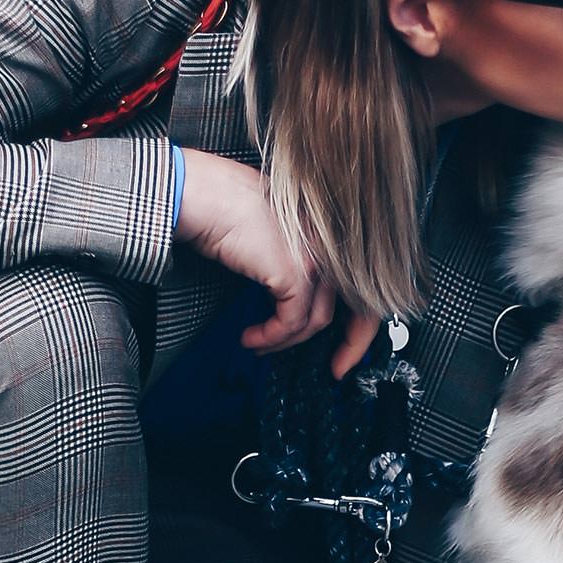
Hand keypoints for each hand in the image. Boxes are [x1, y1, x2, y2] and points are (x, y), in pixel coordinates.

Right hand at [176, 149, 378, 377]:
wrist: (199, 194)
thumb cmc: (223, 206)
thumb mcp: (274, 235)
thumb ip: (294, 260)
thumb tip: (293, 294)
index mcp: (329, 233)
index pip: (363, 284)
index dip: (360, 321)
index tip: (347, 347)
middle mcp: (329, 243)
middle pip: (357, 307)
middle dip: (350, 346)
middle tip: (336, 368)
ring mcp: (315, 258)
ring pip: (316, 320)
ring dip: (286, 341)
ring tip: (261, 343)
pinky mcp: (293, 273)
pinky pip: (290, 322)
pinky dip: (271, 337)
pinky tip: (252, 338)